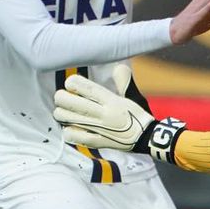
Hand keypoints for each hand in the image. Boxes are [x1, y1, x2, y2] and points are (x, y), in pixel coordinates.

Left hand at [53, 63, 186, 161]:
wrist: (148, 138)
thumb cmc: (138, 115)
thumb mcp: (133, 96)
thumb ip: (124, 81)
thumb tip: (118, 66)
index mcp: (112, 100)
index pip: (87, 88)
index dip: (73, 83)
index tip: (70, 83)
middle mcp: (104, 114)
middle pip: (72, 103)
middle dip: (61, 98)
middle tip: (61, 97)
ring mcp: (100, 129)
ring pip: (69, 119)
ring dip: (62, 114)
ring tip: (64, 112)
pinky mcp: (97, 142)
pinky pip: (74, 136)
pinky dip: (68, 131)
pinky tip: (70, 127)